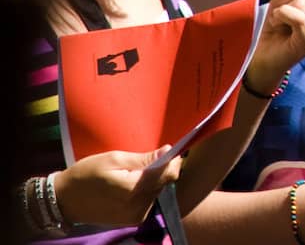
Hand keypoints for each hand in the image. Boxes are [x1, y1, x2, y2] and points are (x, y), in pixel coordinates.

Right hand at [53, 147, 182, 227]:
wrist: (65, 200)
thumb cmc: (87, 174)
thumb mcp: (114, 159)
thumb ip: (144, 158)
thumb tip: (169, 150)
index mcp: (133, 189)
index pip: (168, 174)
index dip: (172, 160)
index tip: (167, 150)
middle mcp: (138, 206)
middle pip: (164, 182)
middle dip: (159, 170)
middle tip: (138, 163)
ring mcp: (136, 216)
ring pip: (157, 191)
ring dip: (150, 181)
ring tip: (129, 176)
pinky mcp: (133, 220)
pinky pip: (148, 201)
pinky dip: (143, 192)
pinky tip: (127, 187)